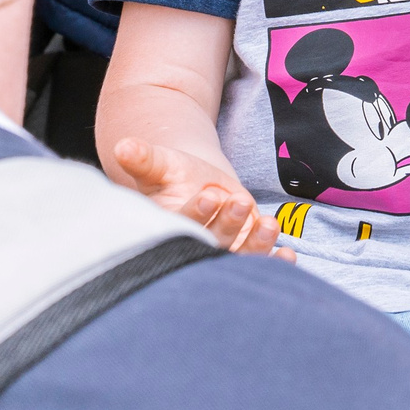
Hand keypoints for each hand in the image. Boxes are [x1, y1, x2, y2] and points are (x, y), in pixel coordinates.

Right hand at [107, 139, 288, 258]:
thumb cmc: (176, 175)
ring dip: (255, 244)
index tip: (210, 196)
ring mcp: (219, 254)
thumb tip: (122, 147)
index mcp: (168, 227)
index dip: (196, 213)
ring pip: (237, 255)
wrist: (203, 186)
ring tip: (269, 223)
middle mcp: (193, 247)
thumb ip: (144, 158)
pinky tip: (287, 254)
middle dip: (227, 224)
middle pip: (212, 240)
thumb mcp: (162, 164)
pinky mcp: (242, 256)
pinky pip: (258, 262)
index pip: (181, 224)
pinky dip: (274, 262)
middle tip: (240, 203)